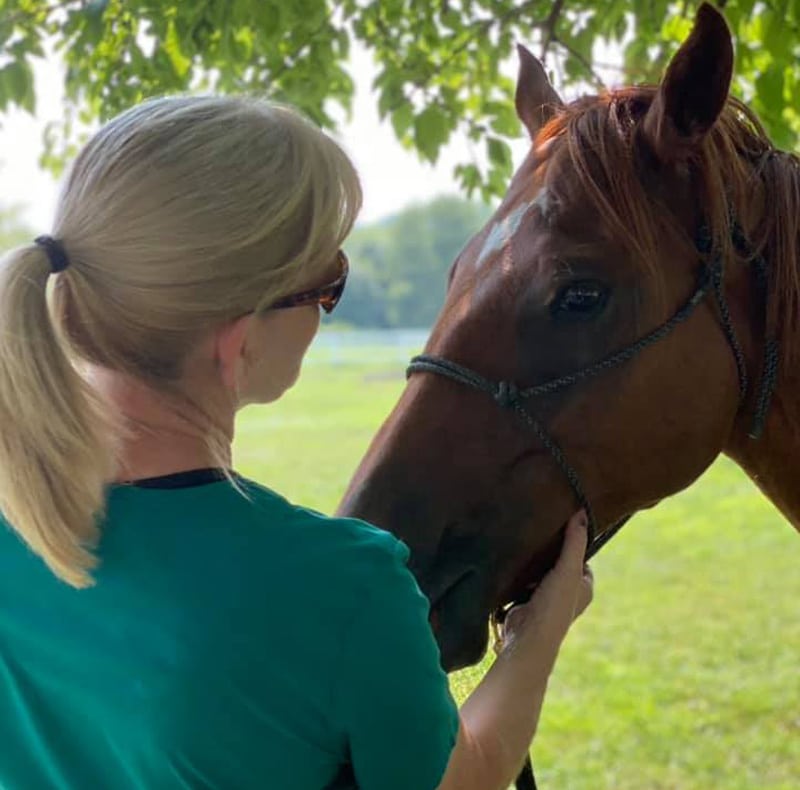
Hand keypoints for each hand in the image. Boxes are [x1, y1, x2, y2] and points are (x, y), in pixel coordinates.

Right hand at [501, 511, 593, 652]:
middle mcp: (568, 596)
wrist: (528, 636)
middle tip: (538, 536)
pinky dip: (519, 576)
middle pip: (559, 565)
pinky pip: (524, 583)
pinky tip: (513, 567)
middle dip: (548, 554)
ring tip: (524, 548)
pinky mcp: (526, 604)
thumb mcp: (568, 568)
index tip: (558, 532)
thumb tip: (581, 512)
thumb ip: (574, 541)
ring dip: (532, 566)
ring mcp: (546, 601)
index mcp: (584, 589)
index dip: (572, 546)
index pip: (581, 560)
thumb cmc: (554, 604)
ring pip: (540, 574)